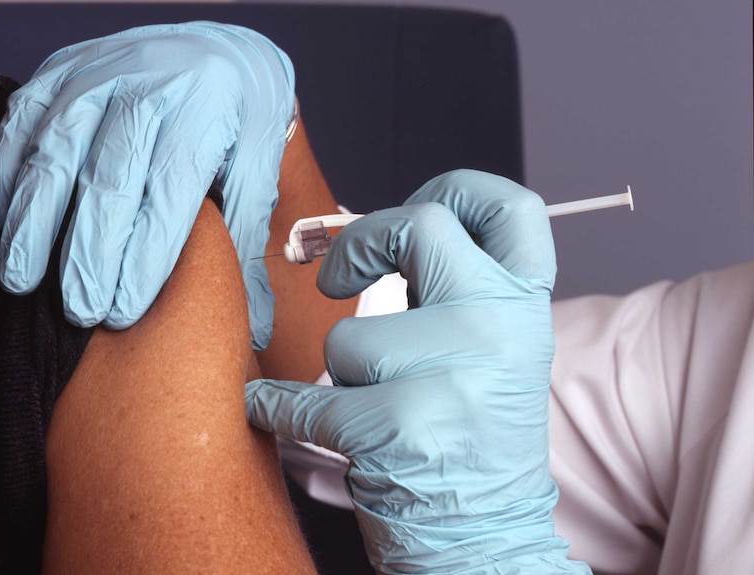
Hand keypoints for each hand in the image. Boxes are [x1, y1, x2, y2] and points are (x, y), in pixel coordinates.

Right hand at [0, 22, 295, 347]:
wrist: (216, 52)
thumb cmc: (239, 122)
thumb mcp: (260, 170)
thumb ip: (248, 242)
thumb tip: (255, 326)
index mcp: (205, 111)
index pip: (169, 192)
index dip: (143, 256)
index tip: (122, 311)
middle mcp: (148, 86)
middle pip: (108, 179)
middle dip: (89, 252)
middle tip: (79, 311)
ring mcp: (97, 74)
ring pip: (54, 153)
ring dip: (33, 222)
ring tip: (22, 280)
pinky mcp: (59, 71)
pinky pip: (20, 125)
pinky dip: (6, 175)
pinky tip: (6, 224)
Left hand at [246, 170, 590, 572]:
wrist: (488, 541)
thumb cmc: (470, 439)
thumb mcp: (486, 352)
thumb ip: (448, 291)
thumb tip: (368, 236)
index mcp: (524, 307)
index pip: (511, 208)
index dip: (457, 188)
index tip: (414, 204)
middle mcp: (501, 328)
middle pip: (418, 227)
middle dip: (358, 244)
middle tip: (335, 277)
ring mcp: (457, 375)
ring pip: (348, 337)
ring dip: (341, 374)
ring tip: (373, 408)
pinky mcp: (404, 427)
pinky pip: (308, 398)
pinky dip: (280, 408)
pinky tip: (276, 412)